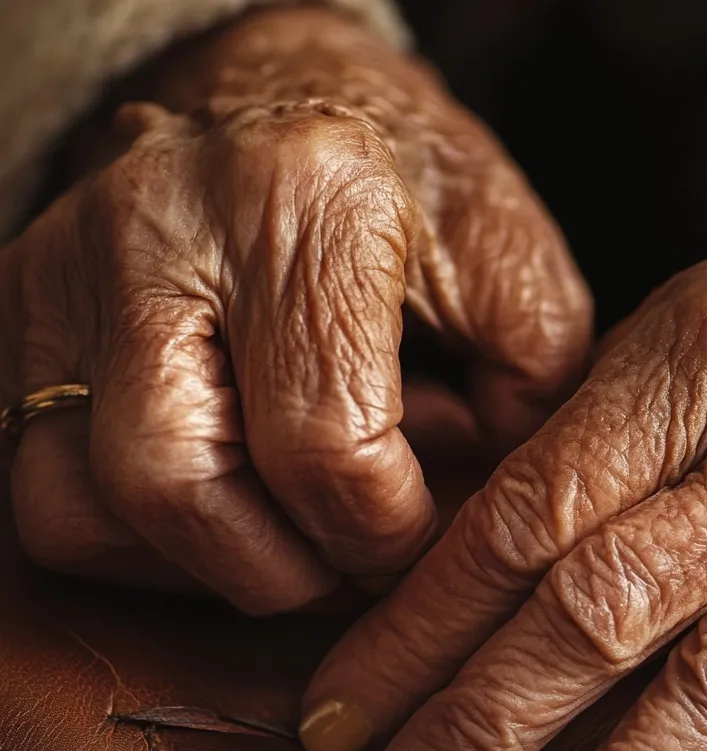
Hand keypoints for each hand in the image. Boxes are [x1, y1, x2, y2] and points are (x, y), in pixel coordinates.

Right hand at [0, 8, 589, 611]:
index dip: (383, 537)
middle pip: (178, 486)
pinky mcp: (23, 313)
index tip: (414, 542)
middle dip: (284, 572)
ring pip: (81, 504)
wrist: (275, 90)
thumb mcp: (504, 260)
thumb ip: (526, 389)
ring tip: (288, 539)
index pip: (323, 444)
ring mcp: (67, 272)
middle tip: (348, 567)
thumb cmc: (401, 181)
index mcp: (304, 199)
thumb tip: (474, 522)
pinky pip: (43, 488)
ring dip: (201, 566)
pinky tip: (223, 507)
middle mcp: (158, 228)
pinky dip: (136, 541)